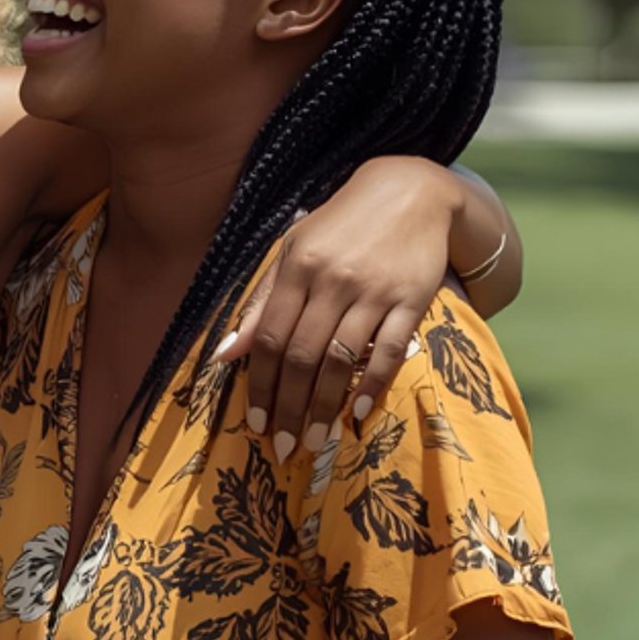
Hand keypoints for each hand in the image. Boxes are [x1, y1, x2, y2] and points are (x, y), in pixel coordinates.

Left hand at [215, 159, 457, 460]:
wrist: (408, 192)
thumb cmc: (339, 226)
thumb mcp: (292, 251)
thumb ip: (262, 302)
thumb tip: (226, 352)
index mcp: (296, 269)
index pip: (272, 339)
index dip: (262, 385)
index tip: (256, 424)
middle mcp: (332, 281)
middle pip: (304, 356)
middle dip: (290, 408)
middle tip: (282, 448)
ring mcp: (374, 291)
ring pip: (343, 359)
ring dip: (325, 406)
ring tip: (315, 441)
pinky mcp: (412, 299)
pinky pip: (390, 350)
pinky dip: (372, 384)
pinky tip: (356, 413)